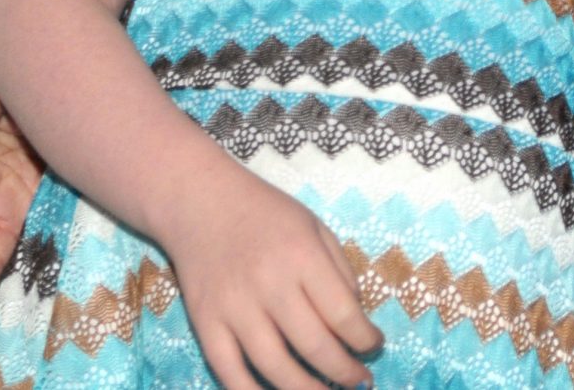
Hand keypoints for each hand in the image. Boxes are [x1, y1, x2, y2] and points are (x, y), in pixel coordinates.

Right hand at [161, 171, 381, 389]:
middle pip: (315, 347)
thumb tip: (356, 321)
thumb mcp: (315, 226)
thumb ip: (340, 271)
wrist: (199, 201)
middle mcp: (269, 284)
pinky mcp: (206, 323)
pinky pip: (230, 372)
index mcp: (302, 256)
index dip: (366, 340)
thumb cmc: (265, 213)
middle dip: (345, 373)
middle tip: (359, 381)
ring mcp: (234, 308)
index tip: (374, 347)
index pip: (344, 314)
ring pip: (275, 368)